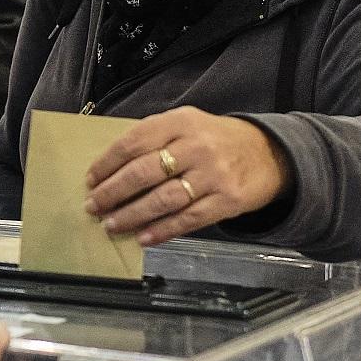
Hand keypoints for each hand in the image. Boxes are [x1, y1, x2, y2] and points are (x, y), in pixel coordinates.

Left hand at [84, 106, 292, 246]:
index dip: (108, 163)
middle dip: (113, 192)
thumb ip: (155, 139)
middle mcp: (197, 146)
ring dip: (132, 215)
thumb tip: (112, 169)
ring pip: (162, 199)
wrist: (268, 153)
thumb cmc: (217, 140)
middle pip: (144, 172)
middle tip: (94, 206)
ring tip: (112, 224)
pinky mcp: (226, 201)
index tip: (91, 179)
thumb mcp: (188, 124)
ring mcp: (213, 175)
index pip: (134, 142)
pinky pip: (188, 219)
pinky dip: (162, 230)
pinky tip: (144, 238)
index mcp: (181, 122)